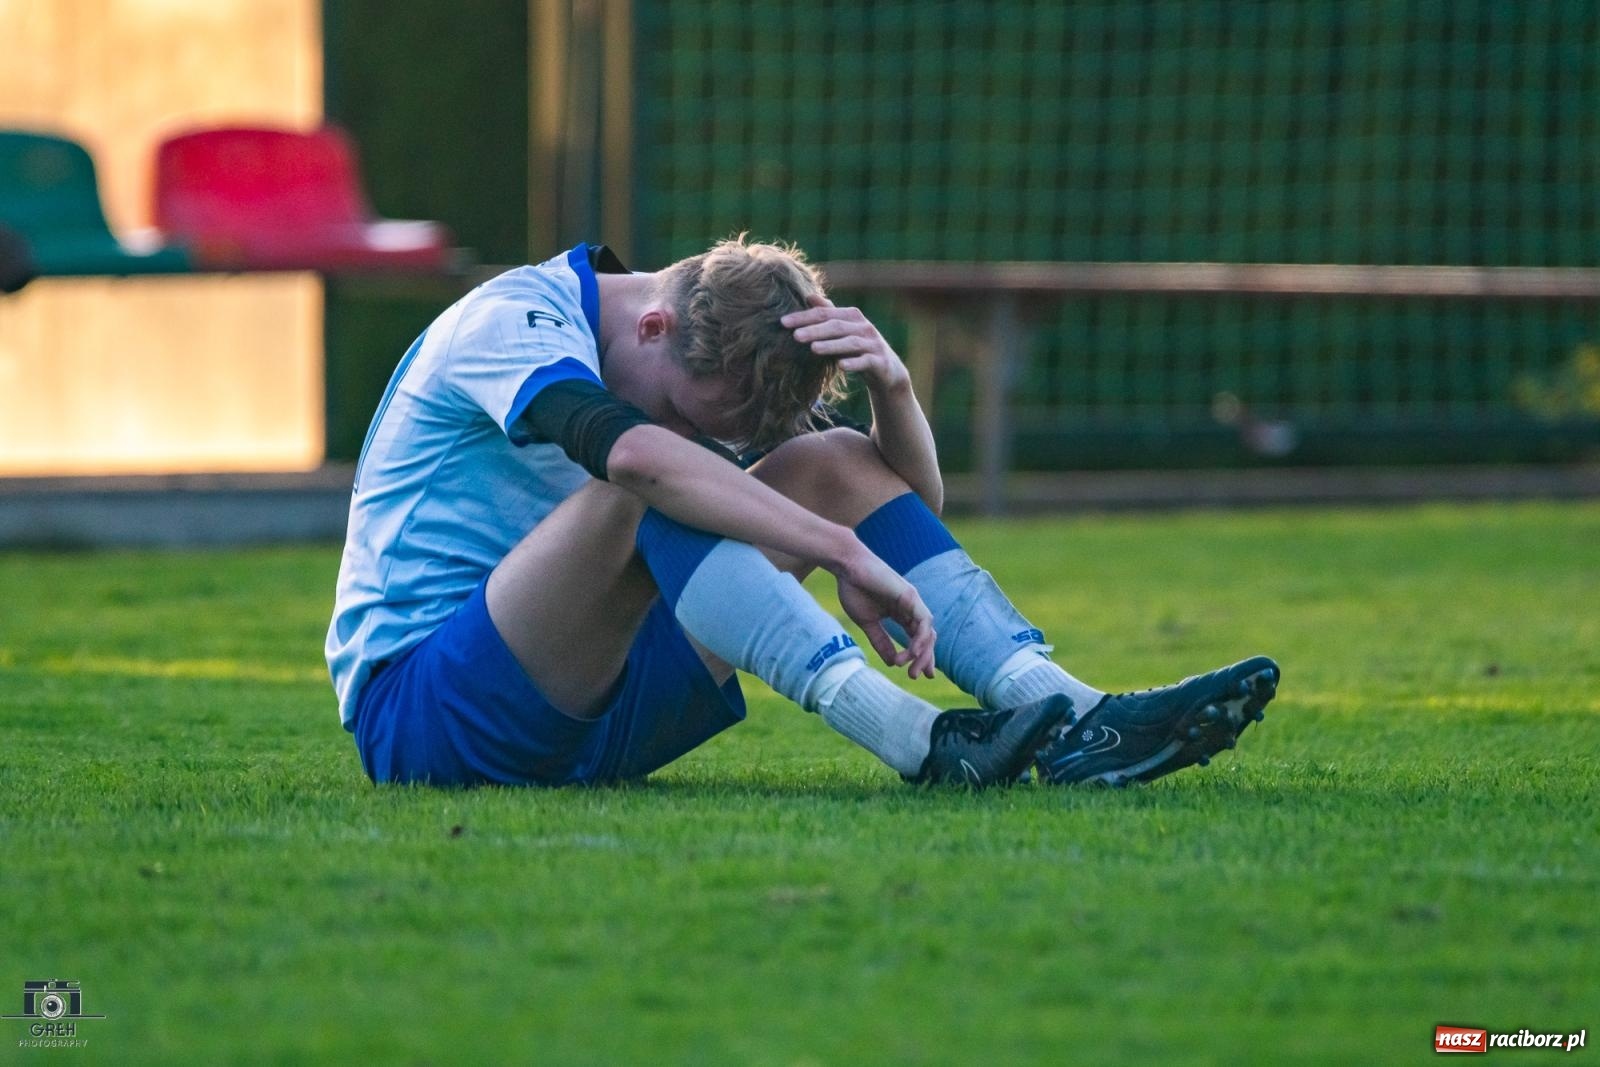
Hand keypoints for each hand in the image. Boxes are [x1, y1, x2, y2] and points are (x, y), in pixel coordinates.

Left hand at [782, 297, 910, 394]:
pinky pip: (866, 362)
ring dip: (832, 345)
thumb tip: (809, 296)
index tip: (783, 322)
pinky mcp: (880, 362)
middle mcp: (864, 326)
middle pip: (836, 326)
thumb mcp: (844, 329)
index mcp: (852, 316)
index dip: (804, 317)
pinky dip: (854, 363)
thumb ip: (828, 314)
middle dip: (815, 330)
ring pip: (851, 343)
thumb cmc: (858, 348)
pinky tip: (841, 366)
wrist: (887, 371)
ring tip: (813, 349)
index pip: (824, 313)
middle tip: (795, 336)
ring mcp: (873, 344)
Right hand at [832, 547, 936, 679]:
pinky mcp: (910, 596)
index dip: (921, 657)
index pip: (917, 639)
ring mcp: (913, 602)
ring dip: (923, 653)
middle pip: (927, 638)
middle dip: (925, 659)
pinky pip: (924, 621)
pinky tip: (913, 652)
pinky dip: (921, 638)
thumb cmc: (854, 589)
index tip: (916, 675)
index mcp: (902, 614)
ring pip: (928, 632)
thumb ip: (880, 641)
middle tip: (916, 676)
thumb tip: (892, 662)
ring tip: (912, 669)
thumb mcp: (868, 623)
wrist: (846, 567)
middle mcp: (911, 609)